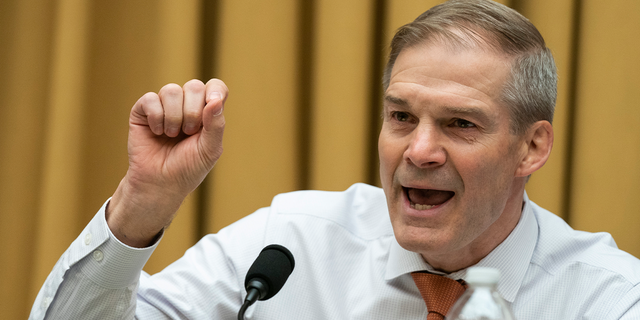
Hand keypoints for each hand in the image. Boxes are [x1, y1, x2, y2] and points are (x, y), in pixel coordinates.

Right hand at [106, 79, 227, 246]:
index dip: (215, 90)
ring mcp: (164, 106)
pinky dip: (156, 118)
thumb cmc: (188, 168)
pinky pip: (150, 99)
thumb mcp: (210, 150)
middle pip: (194, 86)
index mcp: (207, 112)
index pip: (215, 87)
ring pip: (171, 90)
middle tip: (189, 132)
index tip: (213, 102)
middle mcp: (186, 105)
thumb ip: (216, 125)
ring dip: (174, 117)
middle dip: (193, 112)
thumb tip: (216, 99)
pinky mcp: (143, 110)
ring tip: (172, 135)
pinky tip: (157, 133)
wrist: (160, 183)